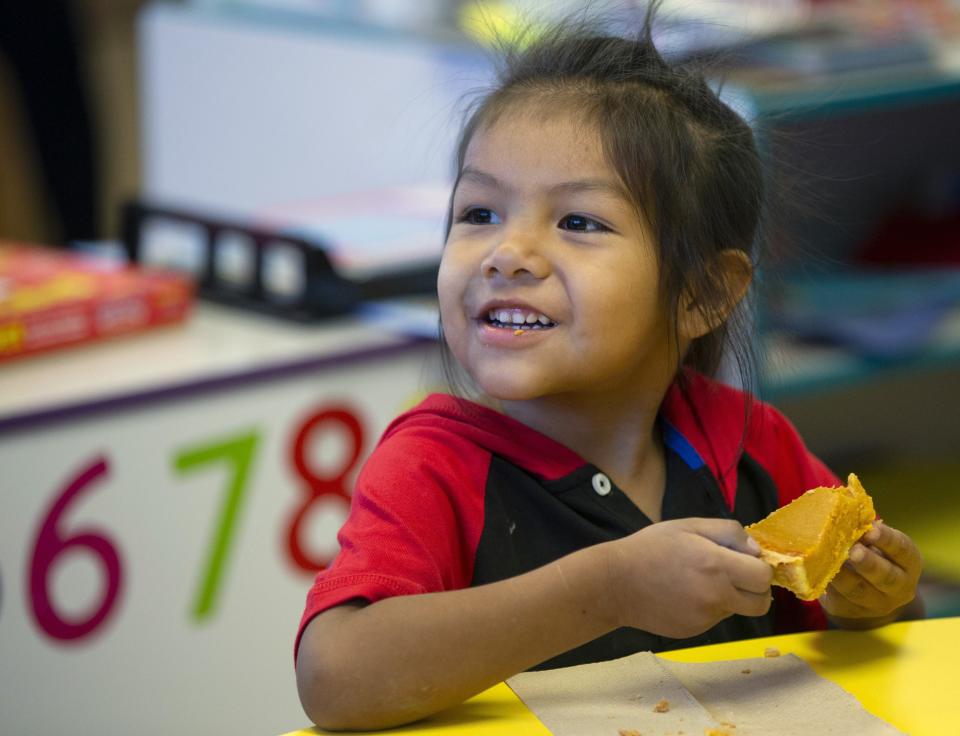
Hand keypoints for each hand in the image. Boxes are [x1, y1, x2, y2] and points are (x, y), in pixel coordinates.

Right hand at [606, 518, 773, 638]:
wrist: (615, 583)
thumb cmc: (651, 547)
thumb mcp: (688, 525)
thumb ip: (729, 532)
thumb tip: (756, 551)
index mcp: (716, 565)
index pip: (763, 576)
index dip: (759, 567)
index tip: (745, 560)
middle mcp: (716, 596)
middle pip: (761, 603)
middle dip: (755, 589)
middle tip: (736, 575)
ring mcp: (705, 618)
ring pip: (737, 610)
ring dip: (730, 597)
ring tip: (700, 581)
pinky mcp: (694, 630)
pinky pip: (714, 618)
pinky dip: (708, 607)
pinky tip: (684, 594)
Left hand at [820, 521, 922, 626]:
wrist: (870, 597)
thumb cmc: (874, 557)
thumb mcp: (879, 545)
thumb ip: (868, 532)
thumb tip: (849, 513)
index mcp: (909, 564)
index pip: (903, 550)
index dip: (887, 540)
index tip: (871, 530)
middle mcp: (899, 588)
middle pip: (886, 577)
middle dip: (869, 563)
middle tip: (853, 550)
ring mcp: (875, 604)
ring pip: (858, 590)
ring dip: (842, 575)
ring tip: (830, 559)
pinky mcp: (850, 611)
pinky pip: (837, 598)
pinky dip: (826, 584)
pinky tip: (815, 571)